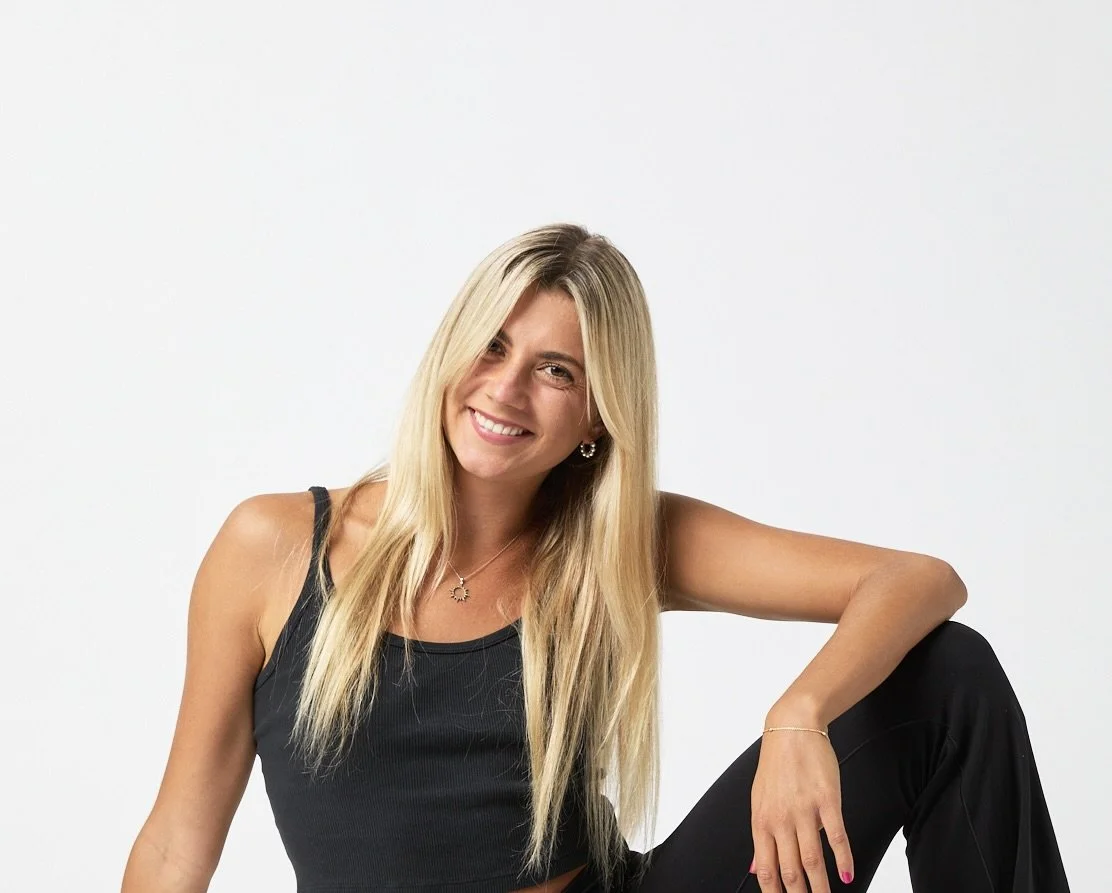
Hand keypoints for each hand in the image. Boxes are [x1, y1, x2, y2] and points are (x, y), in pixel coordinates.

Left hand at [750, 708, 854, 891]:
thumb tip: (755, 869)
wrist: (792, 728)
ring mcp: (804, 809)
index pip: (766, 870)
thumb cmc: (777, 766)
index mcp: (762, 822)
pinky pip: (836, 835)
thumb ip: (761, 837)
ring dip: (821, 887)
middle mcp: (780, 819)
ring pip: (812, 859)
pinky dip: (842, 859)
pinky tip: (846, 875)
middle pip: (790, 871)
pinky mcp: (826, 799)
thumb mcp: (759, 800)